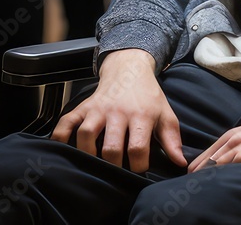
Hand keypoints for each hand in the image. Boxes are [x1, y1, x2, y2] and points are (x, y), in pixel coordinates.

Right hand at [51, 49, 184, 173]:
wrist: (130, 69)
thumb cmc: (148, 97)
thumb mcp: (165, 114)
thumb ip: (172, 139)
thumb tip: (180, 162)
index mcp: (141, 115)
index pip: (138, 148)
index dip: (139, 166)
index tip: (139, 169)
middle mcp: (118, 112)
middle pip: (111, 147)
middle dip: (113, 165)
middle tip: (116, 170)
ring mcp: (98, 109)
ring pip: (86, 135)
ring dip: (87, 154)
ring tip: (94, 162)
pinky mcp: (83, 106)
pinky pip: (65, 123)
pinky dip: (59, 137)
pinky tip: (64, 149)